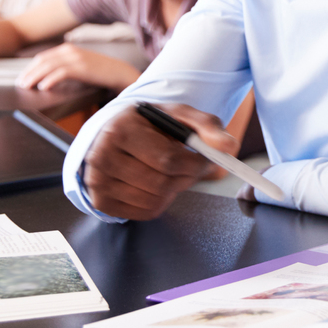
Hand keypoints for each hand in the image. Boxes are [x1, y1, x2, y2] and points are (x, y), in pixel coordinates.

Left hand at [17, 43, 139, 90]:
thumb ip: (66, 67)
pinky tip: (43, 87)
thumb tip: (48, 77)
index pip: (43, 57)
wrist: (120, 72)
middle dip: (28, 72)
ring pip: (48, 66)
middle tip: (20, 84)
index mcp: (68, 49)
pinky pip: (60, 73)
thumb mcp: (80, 65)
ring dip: (34, 77)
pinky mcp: (82, 68)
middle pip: (42, 61)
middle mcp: (70, 51)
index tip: (23, 77)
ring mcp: (76, 59)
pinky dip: (49, 79)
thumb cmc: (100, 72)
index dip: (30, 67)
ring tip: (26, 86)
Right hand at [81, 104, 236, 219]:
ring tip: (171, 172)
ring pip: (155, 200)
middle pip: (162, 183)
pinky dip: (160, 201)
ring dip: (174, 190)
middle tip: (191, 167)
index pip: (168, 160)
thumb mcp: (178, 115)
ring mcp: (98, 182)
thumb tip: (229, 146)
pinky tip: (156, 182)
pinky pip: (144, 212)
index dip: (195, 164)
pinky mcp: (100, 201)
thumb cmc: (150, 124)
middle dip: (186, 178)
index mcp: (119, 130)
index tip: (205, 159)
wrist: (115, 134)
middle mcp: (101, 157)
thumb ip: (207, 126)